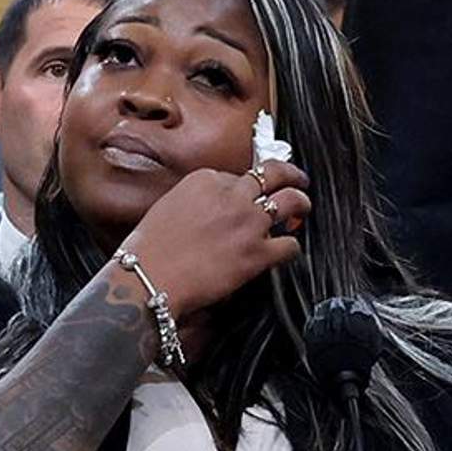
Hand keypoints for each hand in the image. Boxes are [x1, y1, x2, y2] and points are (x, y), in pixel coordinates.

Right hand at [121, 160, 310, 316]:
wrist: (149, 277)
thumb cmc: (149, 250)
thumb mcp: (168, 207)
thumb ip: (196, 201)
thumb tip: (211, 210)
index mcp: (205, 179)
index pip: (237, 175)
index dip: (245, 188)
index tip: (249, 195)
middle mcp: (231, 195)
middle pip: (273, 173)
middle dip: (290, 174)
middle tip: (298, 180)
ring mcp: (248, 222)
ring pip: (291, 200)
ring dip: (301, 204)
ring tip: (302, 210)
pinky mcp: (257, 252)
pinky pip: (290, 245)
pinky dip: (292, 248)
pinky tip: (287, 251)